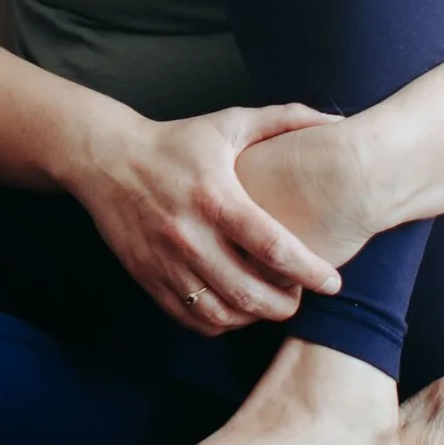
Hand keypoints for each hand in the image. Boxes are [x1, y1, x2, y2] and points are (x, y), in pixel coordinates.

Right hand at [71, 104, 347, 336]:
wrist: (105, 158)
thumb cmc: (176, 142)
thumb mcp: (229, 123)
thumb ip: (285, 121)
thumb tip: (338, 124)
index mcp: (215, 197)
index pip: (273, 248)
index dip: (310, 272)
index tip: (333, 282)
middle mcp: (189, 235)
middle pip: (250, 293)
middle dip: (287, 304)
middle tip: (301, 296)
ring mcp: (166, 261)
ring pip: (221, 315)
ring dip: (254, 317)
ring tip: (269, 302)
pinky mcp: (148, 277)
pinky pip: (191, 319)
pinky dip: (221, 323)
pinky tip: (234, 306)